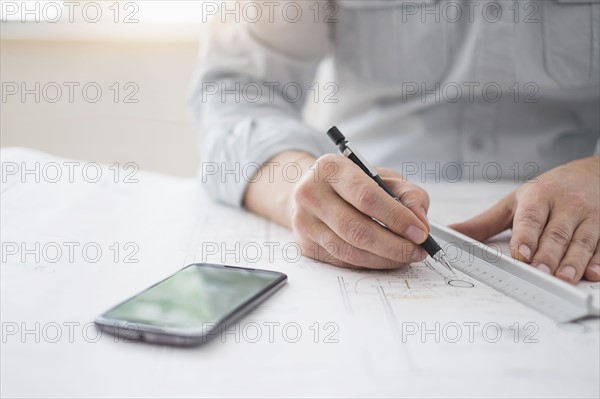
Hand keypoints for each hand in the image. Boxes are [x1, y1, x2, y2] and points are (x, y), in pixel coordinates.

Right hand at [290, 154, 429, 268]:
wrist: (313, 191)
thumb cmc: (351, 183)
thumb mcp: (382, 176)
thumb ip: (408, 194)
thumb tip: (420, 222)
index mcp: (331, 168)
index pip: (366, 197)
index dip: (396, 217)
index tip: (420, 232)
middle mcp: (311, 194)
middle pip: (357, 229)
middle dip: (394, 245)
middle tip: (417, 250)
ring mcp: (305, 222)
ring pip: (350, 251)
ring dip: (384, 259)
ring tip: (406, 256)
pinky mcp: (306, 245)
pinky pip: (343, 261)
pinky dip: (370, 263)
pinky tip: (385, 258)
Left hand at [451, 156, 599, 283]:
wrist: (593, 174)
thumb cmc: (547, 192)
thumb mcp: (514, 202)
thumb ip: (484, 223)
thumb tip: (451, 233)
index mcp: (538, 197)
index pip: (531, 217)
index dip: (526, 235)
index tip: (521, 254)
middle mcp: (565, 205)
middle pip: (556, 233)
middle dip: (548, 254)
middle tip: (540, 272)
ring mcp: (589, 217)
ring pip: (582, 241)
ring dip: (574, 261)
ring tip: (564, 279)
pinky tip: (593, 274)